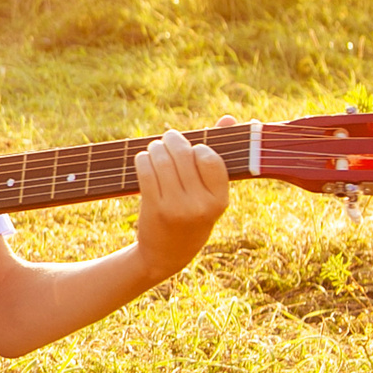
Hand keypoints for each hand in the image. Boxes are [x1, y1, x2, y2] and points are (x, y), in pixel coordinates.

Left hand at [133, 122, 231, 280]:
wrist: (166, 254)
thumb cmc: (192, 217)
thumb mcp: (211, 194)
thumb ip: (220, 155)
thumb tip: (229, 118)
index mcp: (220, 200)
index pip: (210, 159)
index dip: (199, 148)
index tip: (194, 147)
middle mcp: (200, 205)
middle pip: (183, 155)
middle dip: (173, 140)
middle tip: (168, 138)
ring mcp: (176, 207)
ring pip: (162, 160)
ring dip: (156, 148)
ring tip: (156, 148)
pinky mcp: (154, 207)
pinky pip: (146, 171)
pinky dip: (143, 159)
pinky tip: (145, 159)